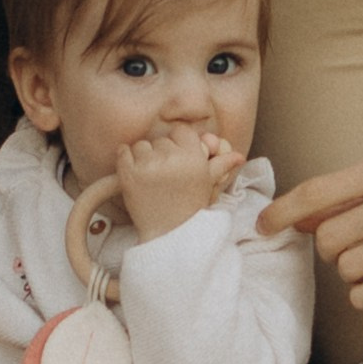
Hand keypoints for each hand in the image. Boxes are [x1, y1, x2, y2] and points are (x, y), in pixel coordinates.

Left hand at [116, 127, 242, 238]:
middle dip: (161, 153)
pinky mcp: (128, 174)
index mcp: (193, 157)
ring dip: (143, 156)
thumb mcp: (208, 184)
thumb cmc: (190, 207)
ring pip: (142, 145)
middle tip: (165, 175)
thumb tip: (239, 156)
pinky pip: (123, 151)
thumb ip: (221, 165)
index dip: (178, 143)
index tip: (177, 158)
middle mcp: (171, 158)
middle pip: (161, 139)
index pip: (181, 131)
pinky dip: (126, 158)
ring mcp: (148, 165)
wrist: (169, 233)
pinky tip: (136, 173)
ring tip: (151, 177)